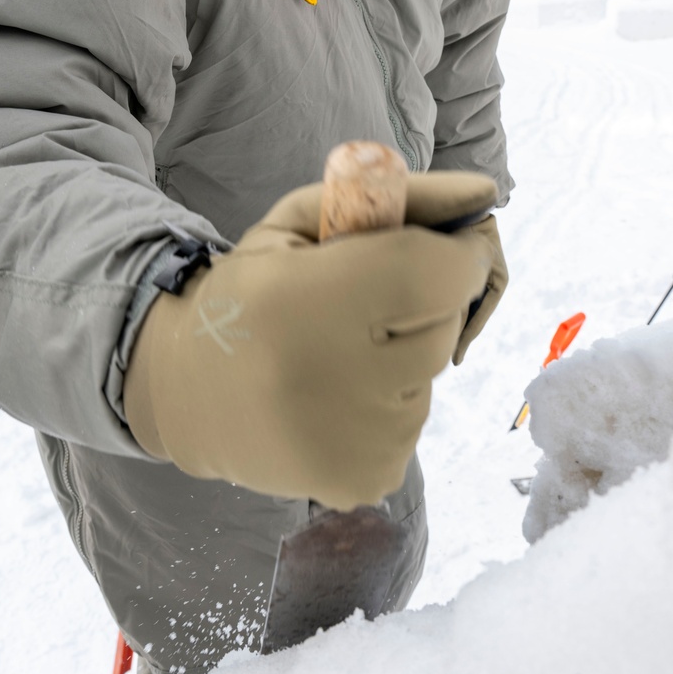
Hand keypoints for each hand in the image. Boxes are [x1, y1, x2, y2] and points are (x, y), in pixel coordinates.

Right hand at [123, 171, 496, 509]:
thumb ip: (400, 197)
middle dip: (424, 306)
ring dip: (402, 360)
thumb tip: (485, 193)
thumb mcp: (305, 220)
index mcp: (309, 301)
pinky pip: (412, 425)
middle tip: (362, 308)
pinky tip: (336, 400)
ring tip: (338, 357)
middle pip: (443, 325)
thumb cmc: (253, 291)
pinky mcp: (364, 480)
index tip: (433, 249)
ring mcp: (351, 444)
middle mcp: (332, 381)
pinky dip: (388, 406)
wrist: (187, 392)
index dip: (453, 254)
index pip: (439, 274)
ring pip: (430, 379)